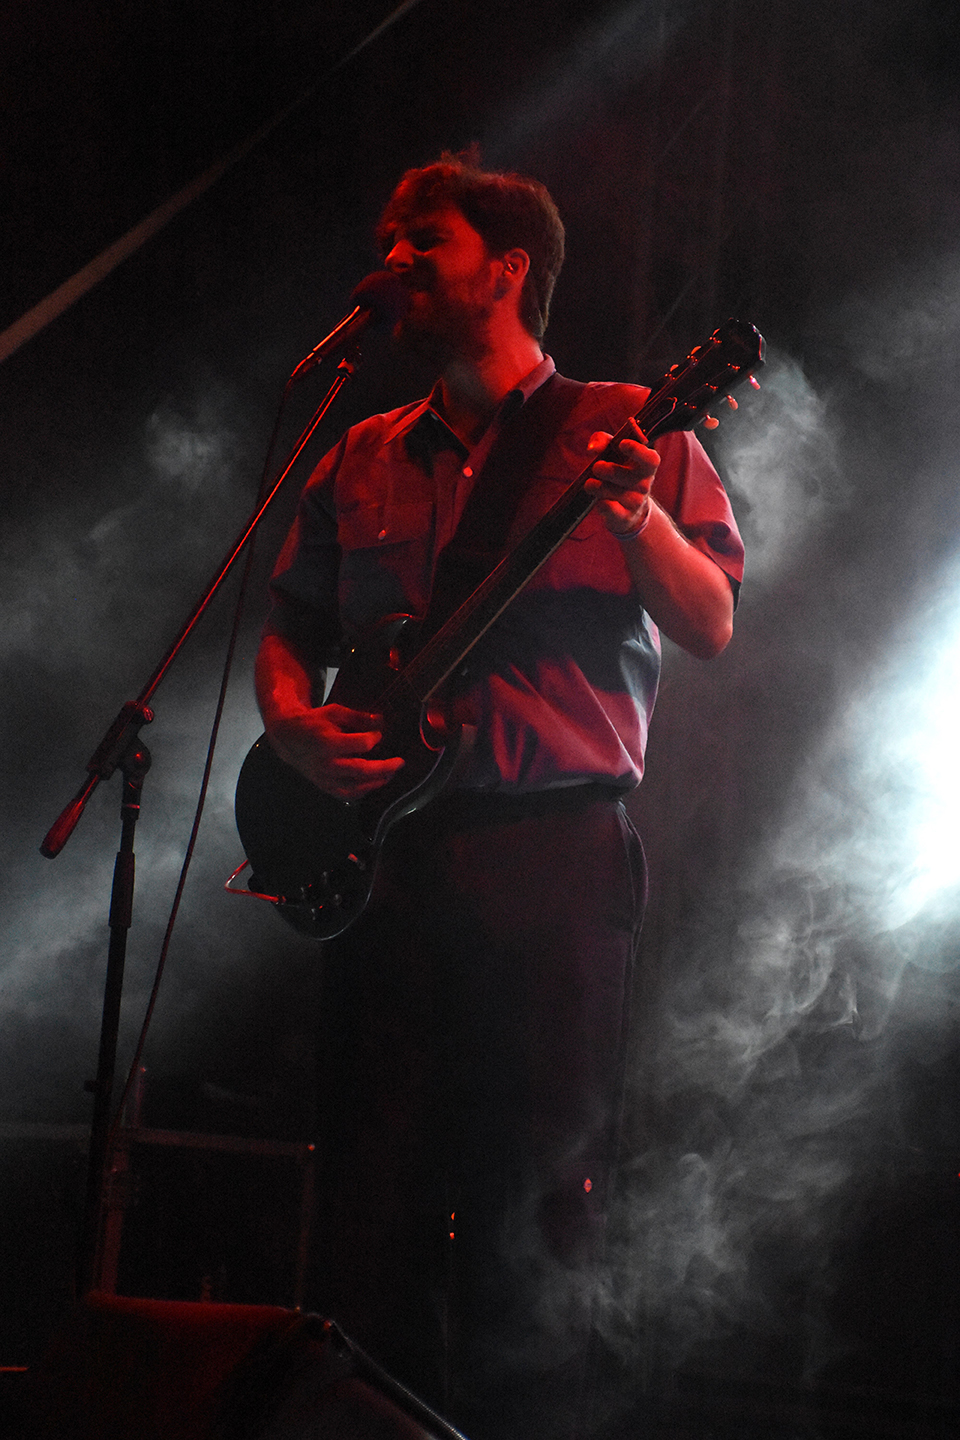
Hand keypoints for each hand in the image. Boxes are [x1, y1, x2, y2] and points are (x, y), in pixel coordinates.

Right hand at [267, 702, 403, 801]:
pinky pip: (348, 794)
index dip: (374, 738)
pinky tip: (375, 783)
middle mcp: (326, 763)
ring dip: (378, 781)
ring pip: (356, 787)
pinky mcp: (324, 786)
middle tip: (400, 762)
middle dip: (385, 767)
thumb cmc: (314, 723)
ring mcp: (325, 778)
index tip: (379, 734)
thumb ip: (358, 718)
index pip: (360, 744)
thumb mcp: (334, 712)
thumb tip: (381, 721)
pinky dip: (364, 791)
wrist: (288, 738)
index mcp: (327, 742)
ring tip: (391, 773)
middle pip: (361, 770)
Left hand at [585, 419, 659, 535]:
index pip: (650, 459)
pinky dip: (600, 502)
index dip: (636, 450)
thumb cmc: (619, 472)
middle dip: (603, 468)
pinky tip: (598, 500)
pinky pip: (608, 508)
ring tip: (592, 484)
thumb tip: (592, 449)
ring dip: (595, 486)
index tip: (621, 443)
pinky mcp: (625, 517)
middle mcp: (645, 484)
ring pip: (609, 490)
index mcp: (647, 466)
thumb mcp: (613, 452)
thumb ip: (603, 441)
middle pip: (619, 473)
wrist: (628, 511)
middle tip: (596, 467)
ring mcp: (636, 502)